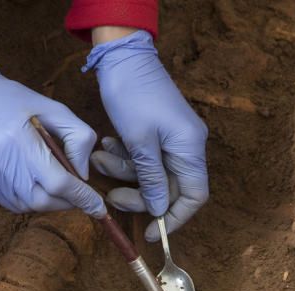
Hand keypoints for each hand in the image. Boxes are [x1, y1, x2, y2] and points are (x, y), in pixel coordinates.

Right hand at [0, 58, 105, 215]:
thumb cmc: (12, 99)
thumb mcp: (53, 108)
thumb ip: (78, 139)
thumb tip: (83, 176)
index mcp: (18, 139)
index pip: (58, 183)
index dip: (82, 198)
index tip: (99, 207)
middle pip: (42, 201)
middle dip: (65, 201)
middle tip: (74, 190)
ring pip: (27, 206)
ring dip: (47, 200)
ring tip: (51, 180)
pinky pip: (10, 202)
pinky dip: (28, 198)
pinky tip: (30, 180)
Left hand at [84, 30, 208, 241]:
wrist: (122, 54)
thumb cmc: (133, 94)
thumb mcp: (139, 142)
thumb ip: (152, 179)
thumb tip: (161, 210)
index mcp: (190, 148)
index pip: (194, 196)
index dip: (174, 218)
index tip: (152, 232)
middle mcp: (187, 145)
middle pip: (170, 188)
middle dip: (139, 195)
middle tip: (112, 197)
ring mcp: (173, 138)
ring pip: (152, 173)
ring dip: (124, 173)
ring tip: (100, 160)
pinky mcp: (157, 132)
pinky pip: (144, 157)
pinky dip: (125, 157)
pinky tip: (107, 145)